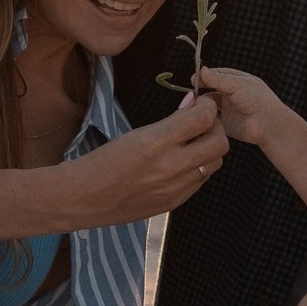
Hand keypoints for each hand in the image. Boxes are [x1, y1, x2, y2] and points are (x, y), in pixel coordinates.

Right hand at [70, 94, 226, 225]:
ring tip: (193, 143)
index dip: (209, 106)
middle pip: (220, 143)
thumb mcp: (134, 134)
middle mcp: (171, 166)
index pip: (202, 119)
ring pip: (215, 163)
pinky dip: (199, 167)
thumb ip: (169, 120)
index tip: (204, 103)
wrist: (86, 198)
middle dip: (216, 127)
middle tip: (203, 122)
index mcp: (156, 142)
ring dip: (210, 149)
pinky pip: (201, 180)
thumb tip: (192, 104)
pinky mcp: (175, 202)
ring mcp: (176, 188)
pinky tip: (182, 162)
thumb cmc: (103, 162)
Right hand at [193, 67, 292, 146]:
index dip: (206, 75)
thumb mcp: (238, 84)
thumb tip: (202, 70)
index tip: (194, 77)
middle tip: (192, 88)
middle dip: (202, 87)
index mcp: (238, 81)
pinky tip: (200, 113)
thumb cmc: (258, 100)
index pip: (218, 74)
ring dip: (203, 102)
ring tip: (197, 102)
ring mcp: (229, 108)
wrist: (268, 124)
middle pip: (212, 88)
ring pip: (210, 102)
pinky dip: (205, 115)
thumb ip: (219, 79)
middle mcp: (233, 94)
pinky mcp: (225, 122)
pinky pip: (211, 117)